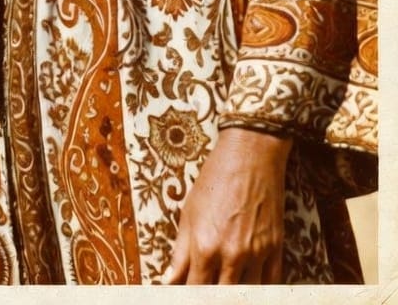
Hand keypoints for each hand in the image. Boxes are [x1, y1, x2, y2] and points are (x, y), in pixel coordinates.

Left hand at [164, 126, 291, 284]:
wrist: (250, 154)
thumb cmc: (215, 179)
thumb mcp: (189, 213)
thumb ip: (179, 253)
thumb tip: (168, 281)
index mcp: (205, 247)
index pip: (196, 292)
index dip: (190, 297)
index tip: (187, 295)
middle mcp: (231, 255)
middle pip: (222, 297)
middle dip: (213, 296)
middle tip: (208, 288)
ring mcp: (257, 253)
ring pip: (247, 294)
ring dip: (236, 292)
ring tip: (227, 284)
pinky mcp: (276, 248)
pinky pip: (270, 284)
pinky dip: (260, 289)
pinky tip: (250, 286)